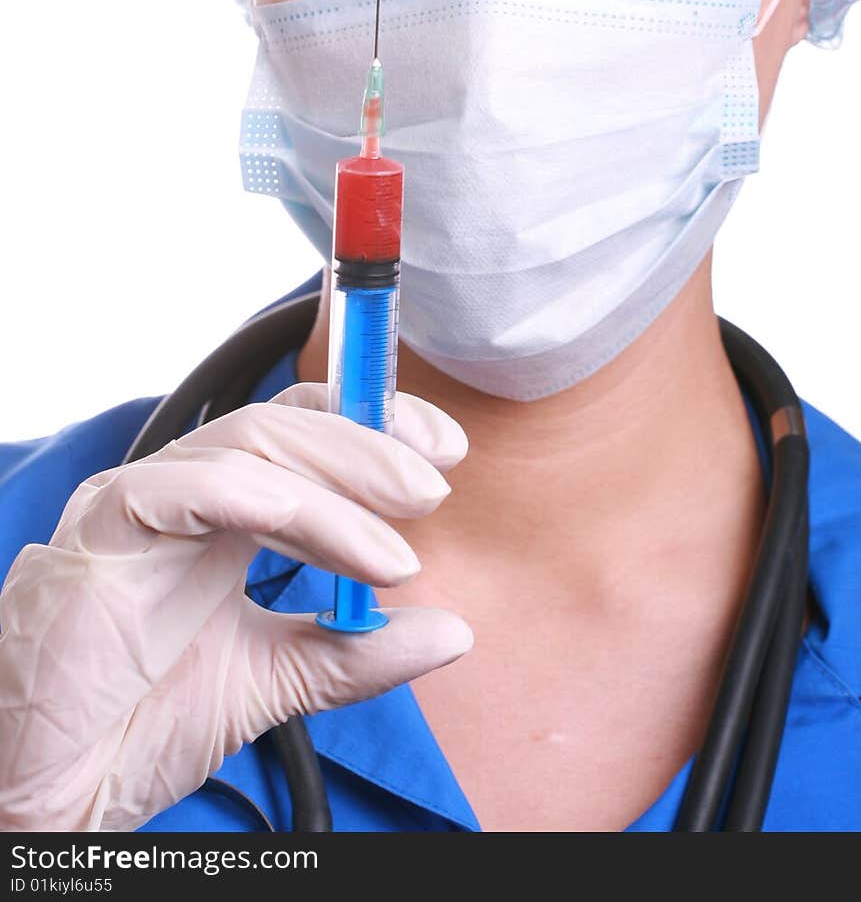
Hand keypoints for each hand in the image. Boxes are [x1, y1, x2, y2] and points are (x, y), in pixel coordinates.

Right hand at [0, 383, 470, 830]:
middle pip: (287, 424)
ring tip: (397, 552)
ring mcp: (144, 499)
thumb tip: (455, 629)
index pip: (305, 430)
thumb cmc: (140, 724)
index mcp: (223, 511)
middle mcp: (185, 490)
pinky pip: (192, 488)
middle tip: (433, 487)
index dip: (376, 427)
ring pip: (251, 446)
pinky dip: (268, 502)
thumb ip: (358, 652)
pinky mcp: (106, 523)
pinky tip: (331, 538)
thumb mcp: (277, 682)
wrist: (53, 787)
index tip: (444, 454)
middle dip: (370, 445)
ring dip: (338, 487)